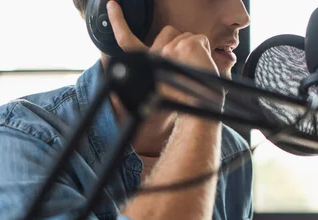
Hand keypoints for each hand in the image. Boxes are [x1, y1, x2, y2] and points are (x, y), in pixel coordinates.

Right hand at [107, 1, 221, 105]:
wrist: (194, 110)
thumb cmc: (181, 100)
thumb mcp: (163, 83)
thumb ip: (158, 66)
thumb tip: (166, 56)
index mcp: (144, 63)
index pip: (126, 41)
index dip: (118, 22)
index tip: (111, 4)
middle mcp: (153, 55)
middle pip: (168, 31)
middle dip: (180, 40)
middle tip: (186, 62)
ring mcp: (168, 50)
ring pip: (185, 34)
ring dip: (194, 47)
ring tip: (195, 68)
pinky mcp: (184, 47)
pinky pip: (200, 38)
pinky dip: (206, 48)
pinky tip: (204, 62)